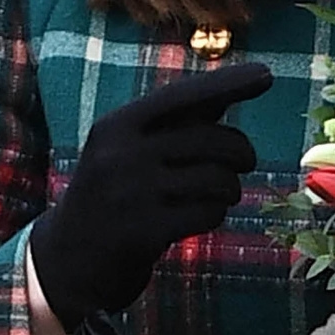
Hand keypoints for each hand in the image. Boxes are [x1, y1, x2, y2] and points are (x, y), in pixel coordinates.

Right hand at [29, 61, 272, 328]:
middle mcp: (121, 154)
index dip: (227, 83)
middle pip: (212, 140)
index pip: (183, 96)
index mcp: (117, 125)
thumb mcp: (127, 150)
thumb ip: (173, 123)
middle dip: (241, 153)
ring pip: (217, 179)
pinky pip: (208, 213)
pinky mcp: (145, 232)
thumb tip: (230, 88)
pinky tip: (202, 217)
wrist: (68, 260)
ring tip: (222, 195)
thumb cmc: (112, 196)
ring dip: (231, 189)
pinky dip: (215, 214)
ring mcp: (132, 194)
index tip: (267, 74)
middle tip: (245, 163)